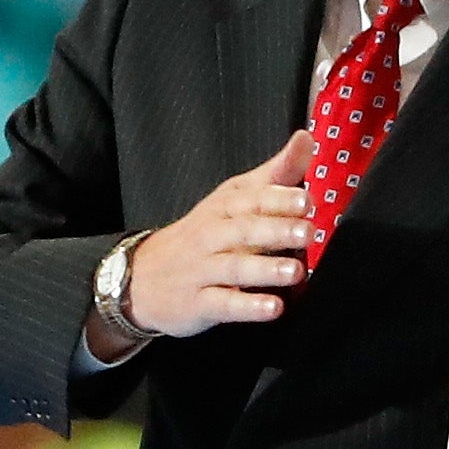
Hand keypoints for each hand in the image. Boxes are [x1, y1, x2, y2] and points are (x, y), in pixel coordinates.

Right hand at [120, 128, 318, 340]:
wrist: (141, 277)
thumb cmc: (200, 235)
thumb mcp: (234, 199)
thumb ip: (276, 174)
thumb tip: (306, 139)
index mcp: (224, 207)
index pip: (250, 198)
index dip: (278, 199)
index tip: (306, 201)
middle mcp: (211, 235)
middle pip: (243, 229)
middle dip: (276, 230)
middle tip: (308, 232)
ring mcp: (202, 270)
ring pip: (233, 267)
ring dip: (265, 269)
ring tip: (295, 272)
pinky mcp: (197, 304)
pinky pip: (223, 304)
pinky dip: (247, 307)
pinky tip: (272, 308)